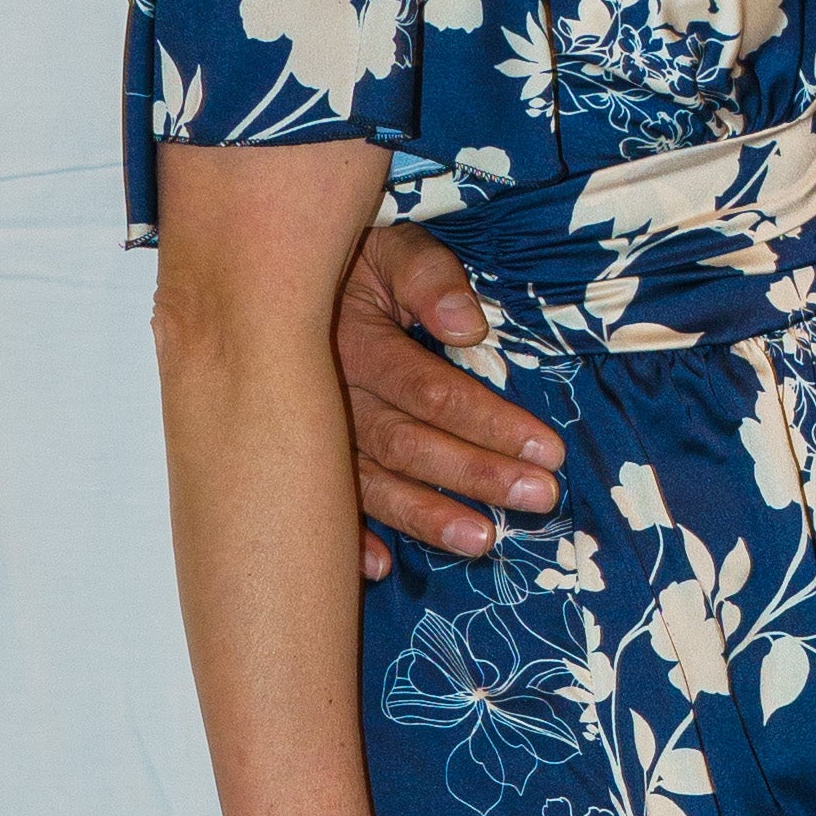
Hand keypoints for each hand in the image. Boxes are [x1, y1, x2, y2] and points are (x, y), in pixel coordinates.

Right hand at [334, 223, 564, 574]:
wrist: (268, 278)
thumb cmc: (351, 262)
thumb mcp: (391, 248)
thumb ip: (428, 277)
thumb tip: (467, 327)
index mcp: (354, 344)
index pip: (428, 390)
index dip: (487, 420)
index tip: (547, 449)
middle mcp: (329, 397)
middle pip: (407, 444)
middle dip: (476, 473)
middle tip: (538, 497)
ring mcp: (311, 433)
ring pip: (371, 482)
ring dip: (426, 515)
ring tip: (482, 540)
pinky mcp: (300, 457)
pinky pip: (321, 504)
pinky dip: (346, 538)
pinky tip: (377, 568)